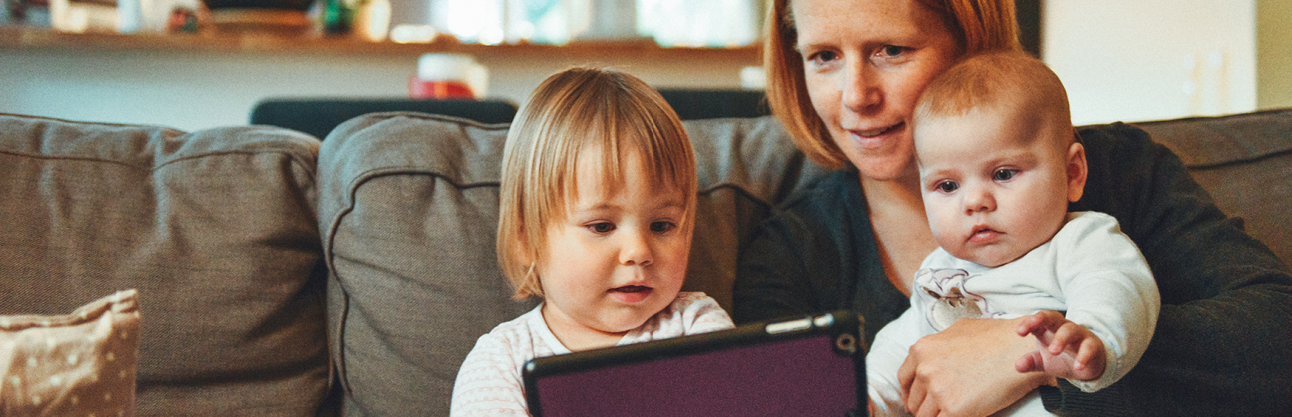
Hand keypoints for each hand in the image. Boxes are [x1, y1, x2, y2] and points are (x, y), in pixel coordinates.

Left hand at [899, 317, 1048, 416]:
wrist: (1022, 349)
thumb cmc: (997, 337)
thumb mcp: (959, 330)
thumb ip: (940, 344)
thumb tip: (933, 356)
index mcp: (922, 349)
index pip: (904, 379)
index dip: (911, 393)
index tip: (917, 401)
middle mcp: (925, 369)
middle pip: (914, 400)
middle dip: (924, 407)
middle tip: (937, 411)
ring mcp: (938, 389)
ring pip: (924, 416)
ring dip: (935, 416)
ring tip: (947, 414)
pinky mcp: (954, 408)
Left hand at [1015, 310, 1105, 381]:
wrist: (1089, 365)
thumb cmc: (1063, 357)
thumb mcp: (1044, 362)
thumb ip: (1032, 362)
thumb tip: (1017, 366)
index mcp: (1048, 329)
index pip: (1037, 321)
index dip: (1028, 323)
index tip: (1019, 332)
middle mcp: (1063, 328)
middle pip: (1053, 317)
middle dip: (1042, 319)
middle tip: (1033, 328)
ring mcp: (1079, 335)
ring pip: (1070, 330)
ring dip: (1061, 339)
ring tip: (1054, 351)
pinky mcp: (1093, 345)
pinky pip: (1089, 347)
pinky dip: (1083, 356)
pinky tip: (1078, 367)